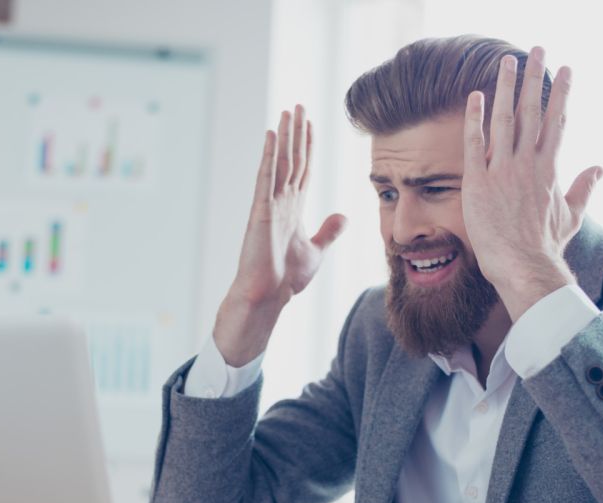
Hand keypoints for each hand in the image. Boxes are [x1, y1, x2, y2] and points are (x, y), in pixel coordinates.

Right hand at [214, 105, 345, 365]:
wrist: (267, 297)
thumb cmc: (286, 279)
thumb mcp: (317, 251)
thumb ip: (329, 232)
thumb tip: (343, 216)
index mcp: (293, 209)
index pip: (302, 169)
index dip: (307, 146)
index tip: (311, 124)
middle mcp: (280, 202)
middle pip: (291, 159)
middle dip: (296, 132)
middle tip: (298, 105)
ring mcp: (269, 204)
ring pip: (280, 162)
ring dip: (285, 136)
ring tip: (288, 111)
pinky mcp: (260, 211)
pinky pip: (266, 177)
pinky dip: (270, 155)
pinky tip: (273, 134)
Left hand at [461, 47, 602, 319]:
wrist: (524, 266)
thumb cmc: (545, 246)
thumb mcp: (571, 216)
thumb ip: (584, 189)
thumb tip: (600, 169)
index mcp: (550, 169)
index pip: (556, 122)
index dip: (560, 94)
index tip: (565, 69)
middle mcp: (528, 163)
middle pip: (532, 111)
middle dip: (535, 78)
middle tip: (538, 50)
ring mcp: (503, 171)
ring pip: (505, 119)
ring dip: (507, 87)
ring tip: (508, 60)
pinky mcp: (479, 182)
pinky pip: (475, 143)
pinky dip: (476, 118)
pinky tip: (476, 95)